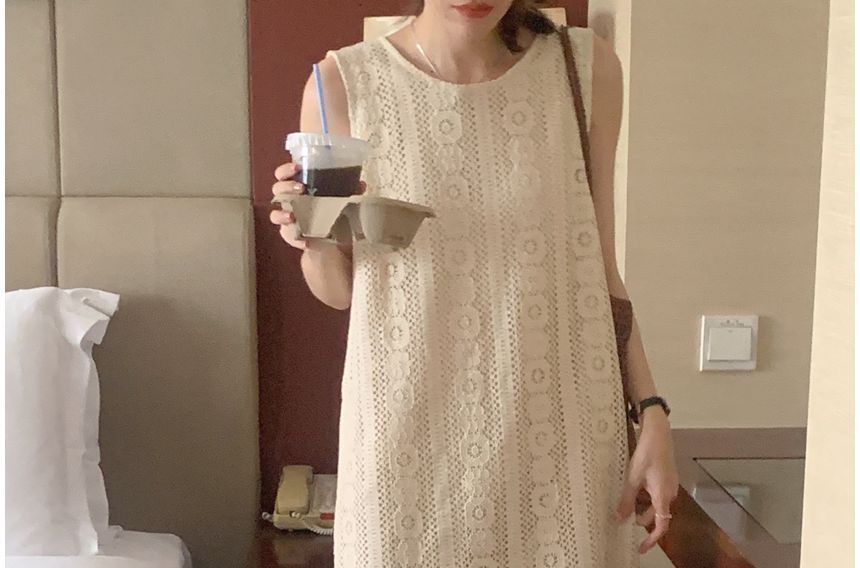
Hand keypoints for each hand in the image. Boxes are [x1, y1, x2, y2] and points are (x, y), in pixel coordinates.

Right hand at [269, 162, 366, 250]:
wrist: (330, 238)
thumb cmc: (330, 210)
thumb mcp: (339, 198)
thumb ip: (348, 190)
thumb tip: (361, 184)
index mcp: (297, 186)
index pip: (284, 173)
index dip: (286, 169)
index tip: (296, 167)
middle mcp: (288, 200)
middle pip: (277, 189)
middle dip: (286, 186)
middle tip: (301, 188)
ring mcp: (286, 217)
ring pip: (274, 213)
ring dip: (282, 212)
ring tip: (293, 215)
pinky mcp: (289, 234)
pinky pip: (286, 235)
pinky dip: (295, 237)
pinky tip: (305, 240)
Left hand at [615, 408, 679, 553]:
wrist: (658, 433)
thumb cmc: (646, 455)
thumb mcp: (632, 479)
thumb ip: (627, 500)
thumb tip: (620, 519)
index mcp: (663, 497)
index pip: (661, 526)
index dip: (652, 540)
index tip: (641, 548)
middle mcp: (670, 494)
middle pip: (657, 516)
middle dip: (642, 520)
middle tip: (624, 518)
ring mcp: (670, 485)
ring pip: (657, 504)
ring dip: (643, 507)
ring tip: (626, 502)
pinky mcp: (668, 477)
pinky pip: (658, 494)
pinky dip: (647, 497)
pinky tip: (635, 489)